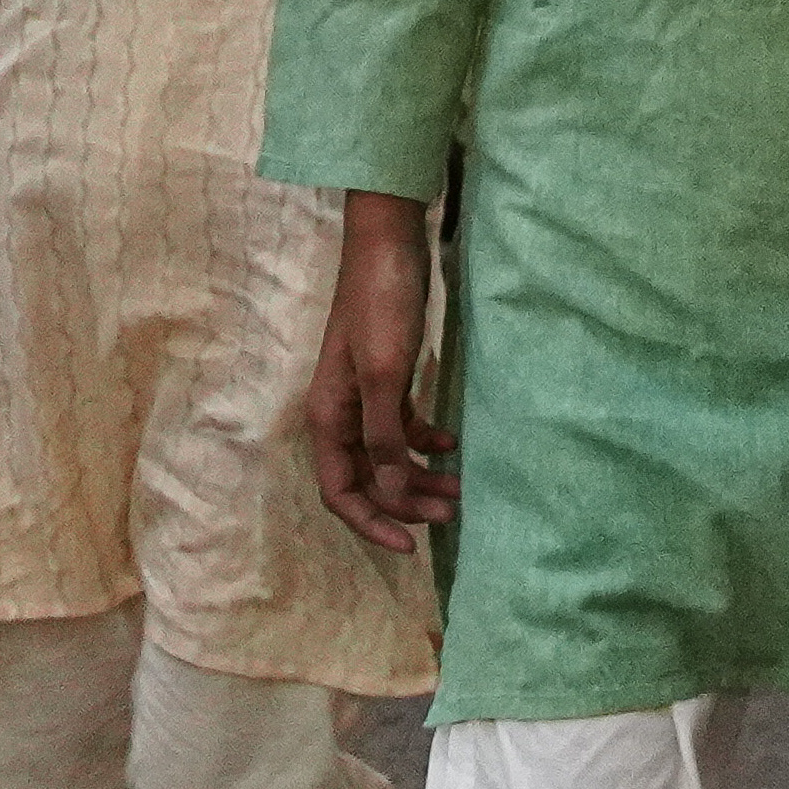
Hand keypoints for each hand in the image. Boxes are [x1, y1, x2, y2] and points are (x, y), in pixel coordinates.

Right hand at [301, 188, 456, 549]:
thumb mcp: (384, 373)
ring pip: (387, 457)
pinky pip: (400, 428)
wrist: (389, 242)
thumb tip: (389, 491)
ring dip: (419, 477)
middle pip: (367, 480)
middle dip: (406, 503)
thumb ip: (383, 436)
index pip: (340, 491)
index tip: (411, 546)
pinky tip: (452, 443)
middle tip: (452, 512)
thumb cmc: (382, 304)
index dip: (372, 523)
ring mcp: (363, 396)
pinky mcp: (386, 378)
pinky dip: (425, 442)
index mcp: (329, 417)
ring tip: (460, 488)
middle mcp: (341, 413)